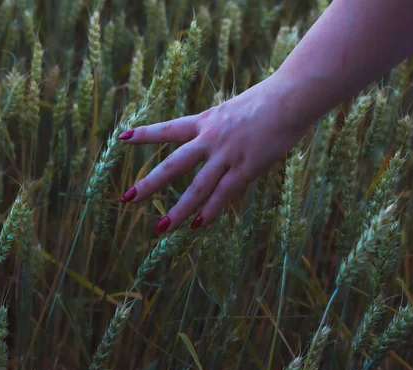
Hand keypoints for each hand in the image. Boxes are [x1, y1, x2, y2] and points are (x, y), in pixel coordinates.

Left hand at [118, 76, 308, 233]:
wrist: (291, 97)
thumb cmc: (268, 99)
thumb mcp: (234, 108)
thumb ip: (222, 125)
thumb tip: (216, 137)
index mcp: (206, 121)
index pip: (169, 129)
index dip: (145, 134)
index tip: (122, 137)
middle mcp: (210, 139)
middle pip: (173, 165)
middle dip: (149, 183)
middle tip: (127, 199)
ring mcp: (227, 155)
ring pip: (197, 187)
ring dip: (178, 210)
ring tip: (160, 228)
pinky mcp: (247, 167)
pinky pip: (224, 194)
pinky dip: (210, 211)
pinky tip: (197, 225)